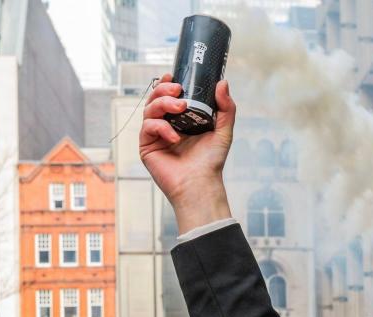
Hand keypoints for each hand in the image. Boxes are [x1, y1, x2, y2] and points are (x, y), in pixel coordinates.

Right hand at [139, 74, 234, 233]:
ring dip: (163, 104)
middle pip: (155, 98)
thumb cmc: (211, 161)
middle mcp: (166, 125)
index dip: (167, 84)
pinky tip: (175, 136)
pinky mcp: (147, 147)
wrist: (200, 184)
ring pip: (149, 109)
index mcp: (180, 119)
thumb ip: (226, 107)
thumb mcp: (223, 130)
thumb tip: (222, 82)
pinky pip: (148, 128)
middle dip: (164, 90)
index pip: (169, 96)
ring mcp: (155, 135)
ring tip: (180, 107)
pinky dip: (160, 127)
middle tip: (178, 90)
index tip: (173, 76)